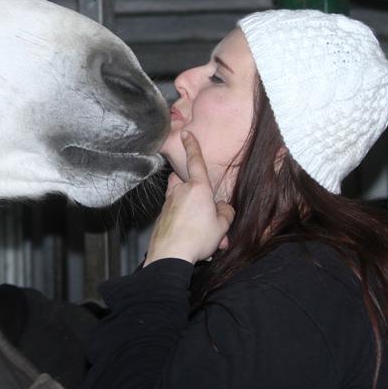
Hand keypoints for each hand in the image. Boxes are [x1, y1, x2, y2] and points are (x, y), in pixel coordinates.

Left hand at [144, 131, 234, 265]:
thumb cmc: (198, 238)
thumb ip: (226, 213)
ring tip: (206, 234)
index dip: (192, 146)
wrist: (169, 255)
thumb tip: (224, 208)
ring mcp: (168, 203)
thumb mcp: (221, 226)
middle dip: (199, 194)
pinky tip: (193, 240)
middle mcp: (180, 191)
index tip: (186, 133)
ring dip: (194, 211)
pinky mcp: (162, 216)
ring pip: (183, 200)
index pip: (195, 161)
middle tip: (211, 215)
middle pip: (189, 184)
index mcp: (197, 188)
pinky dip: (186, 223)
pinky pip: (177, 214)